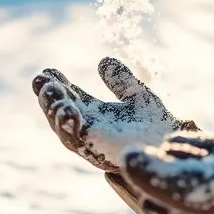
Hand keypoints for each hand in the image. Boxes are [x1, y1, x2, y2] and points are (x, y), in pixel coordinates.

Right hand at [32, 58, 195, 172]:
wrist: (173, 145)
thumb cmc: (155, 123)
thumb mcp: (136, 93)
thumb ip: (120, 79)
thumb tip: (103, 60)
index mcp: (93, 112)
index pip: (68, 97)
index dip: (56, 84)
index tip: (49, 70)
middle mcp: (88, 128)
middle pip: (59, 113)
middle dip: (48, 97)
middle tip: (41, 80)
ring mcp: (92, 142)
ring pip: (63, 129)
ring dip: (53, 110)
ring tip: (51, 91)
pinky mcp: (99, 153)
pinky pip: (79, 142)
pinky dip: (71, 126)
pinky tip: (69, 110)